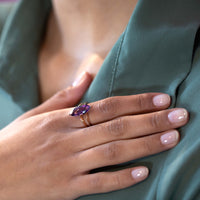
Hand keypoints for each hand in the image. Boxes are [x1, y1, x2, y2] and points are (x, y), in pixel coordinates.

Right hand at [0, 79, 187, 199]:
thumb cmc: (14, 141)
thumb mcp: (36, 114)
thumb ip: (66, 96)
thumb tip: (87, 75)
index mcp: (62, 119)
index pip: (108, 106)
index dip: (136, 102)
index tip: (162, 99)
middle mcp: (69, 140)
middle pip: (118, 128)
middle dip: (151, 121)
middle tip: (179, 116)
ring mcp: (69, 165)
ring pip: (114, 153)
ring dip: (145, 145)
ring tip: (171, 138)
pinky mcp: (67, 188)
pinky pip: (99, 182)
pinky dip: (122, 178)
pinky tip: (144, 172)